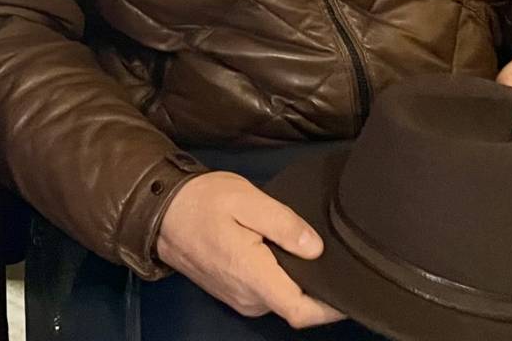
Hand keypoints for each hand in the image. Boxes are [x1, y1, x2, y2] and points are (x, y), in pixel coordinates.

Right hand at [155, 171, 346, 328]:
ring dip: (299, 281)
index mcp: (252, 276)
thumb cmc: (202, 202)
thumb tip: (315, 247)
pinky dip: (282, 279)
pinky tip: (285, 254)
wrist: (161, 212)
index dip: (331, 307)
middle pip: (296, 305)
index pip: (300, 310)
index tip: (351, 288)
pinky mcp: (234, 293)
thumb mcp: (246, 200)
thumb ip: (283, 224)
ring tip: (311, 250)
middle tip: (334, 256)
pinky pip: (268, 294)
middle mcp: (248, 297)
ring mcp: (240, 299)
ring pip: (282, 299)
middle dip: (318, 287)